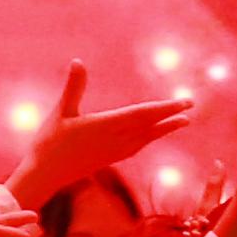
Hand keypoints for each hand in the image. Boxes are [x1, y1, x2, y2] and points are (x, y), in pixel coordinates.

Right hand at [6, 64, 195, 211]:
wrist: (46, 175)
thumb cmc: (49, 142)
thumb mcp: (61, 111)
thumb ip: (73, 87)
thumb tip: (78, 61)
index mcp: (105, 125)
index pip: (142, 114)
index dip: (165, 108)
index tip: (184, 102)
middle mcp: (115, 140)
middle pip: (149, 125)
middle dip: (171, 115)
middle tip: (191, 104)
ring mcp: (114, 152)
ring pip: (146, 137)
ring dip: (165, 128)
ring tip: (183, 121)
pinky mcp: (109, 159)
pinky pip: (137, 146)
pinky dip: (149, 138)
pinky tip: (152, 136)